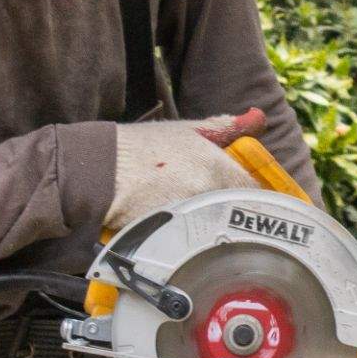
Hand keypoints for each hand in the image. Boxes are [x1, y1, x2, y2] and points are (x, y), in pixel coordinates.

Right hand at [107, 111, 259, 231]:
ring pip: (214, 226)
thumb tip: (257, 118)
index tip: (247, 197)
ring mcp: (189, 216)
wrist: (99, 171)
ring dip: (210, 224)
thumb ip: (225, 127)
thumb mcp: (186, 130)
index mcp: (214, 165)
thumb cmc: (139, 148)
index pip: (251, 188)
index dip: (250, 193)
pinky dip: (188, 236)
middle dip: (229, 209)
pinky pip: (191, 239)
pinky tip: (176, 227)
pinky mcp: (171, 236)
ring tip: (194, 216)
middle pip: (234, 210)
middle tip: (216, 206)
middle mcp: (206, 191)